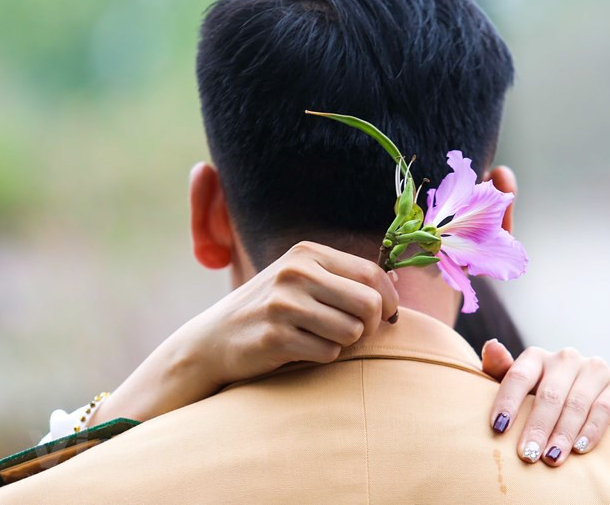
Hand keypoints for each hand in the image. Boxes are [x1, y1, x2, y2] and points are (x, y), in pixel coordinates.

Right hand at [187, 241, 399, 387]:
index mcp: (307, 253)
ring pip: (352, 331)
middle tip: (356, 333)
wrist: (214, 339)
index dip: (388, 300)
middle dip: (371, 326)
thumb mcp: (302, 279)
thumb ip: (343, 278)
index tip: (384, 316)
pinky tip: (301, 350)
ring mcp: (283, 304)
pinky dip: (323, 357)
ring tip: (320, 338)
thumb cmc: (272, 310)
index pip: (372, 273)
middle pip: (368, 303)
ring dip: (345, 343)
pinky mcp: (275, 337)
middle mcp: (295, 273)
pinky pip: (329, 353)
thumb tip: (395, 283)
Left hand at [482, 341, 609, 465]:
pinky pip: (603, 408)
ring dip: (563, 433)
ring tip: (552, 458)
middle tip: (527, 455)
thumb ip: (500, 371)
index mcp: (538, 356)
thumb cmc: (543, 403)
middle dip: (537, 427)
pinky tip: (580, 449)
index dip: (508, 401)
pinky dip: (591, 431)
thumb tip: (492, 345)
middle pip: (549, 393)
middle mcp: (567, 358)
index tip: (498, 428)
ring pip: (576, 402)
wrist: (592, 412)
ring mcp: (595, 369)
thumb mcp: (519, 391)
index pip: (519, 375)